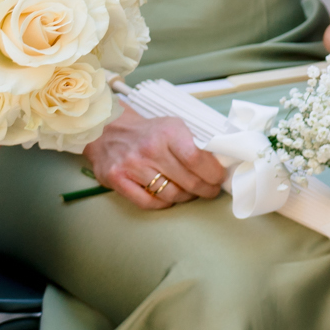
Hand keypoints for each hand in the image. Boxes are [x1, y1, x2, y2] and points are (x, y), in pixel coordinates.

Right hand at [80, 105, 229, 209]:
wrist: (109, 130)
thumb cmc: (150, 132)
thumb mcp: (174, 126)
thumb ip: (195, 142)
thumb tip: (220, 163)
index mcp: (169, 132)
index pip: (197, 159)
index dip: (213, 174)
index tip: (219, 178)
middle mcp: (150, 149)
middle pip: (188, 180)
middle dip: (205, 189)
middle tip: (210, 190)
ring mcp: (132, 165)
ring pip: (171, 194)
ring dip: (186, 197)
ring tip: (191, 193)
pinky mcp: (117, 179)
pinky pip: (148, 202)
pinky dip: (163, 203)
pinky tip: (169, 197)